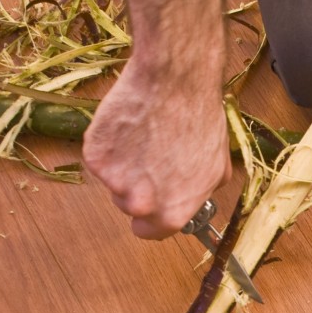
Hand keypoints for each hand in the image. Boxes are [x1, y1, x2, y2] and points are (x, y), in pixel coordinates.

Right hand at [82, 58, 231, 239]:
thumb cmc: (199, 118)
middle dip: (137, 186)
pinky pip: (99, 157)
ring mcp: (113, 180)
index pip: (152, 232)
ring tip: (142, 135)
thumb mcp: (217, 166)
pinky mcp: (94, 156)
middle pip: (129, 206)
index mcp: (172, 213)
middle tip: (150, 156)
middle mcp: (140, 203)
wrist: (174, 80)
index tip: (151, 204)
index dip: (152, 216)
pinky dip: (109, 144)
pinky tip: (128, 125)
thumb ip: (198, 193)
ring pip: (112, 181)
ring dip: (122, 165)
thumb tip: (191, 198)